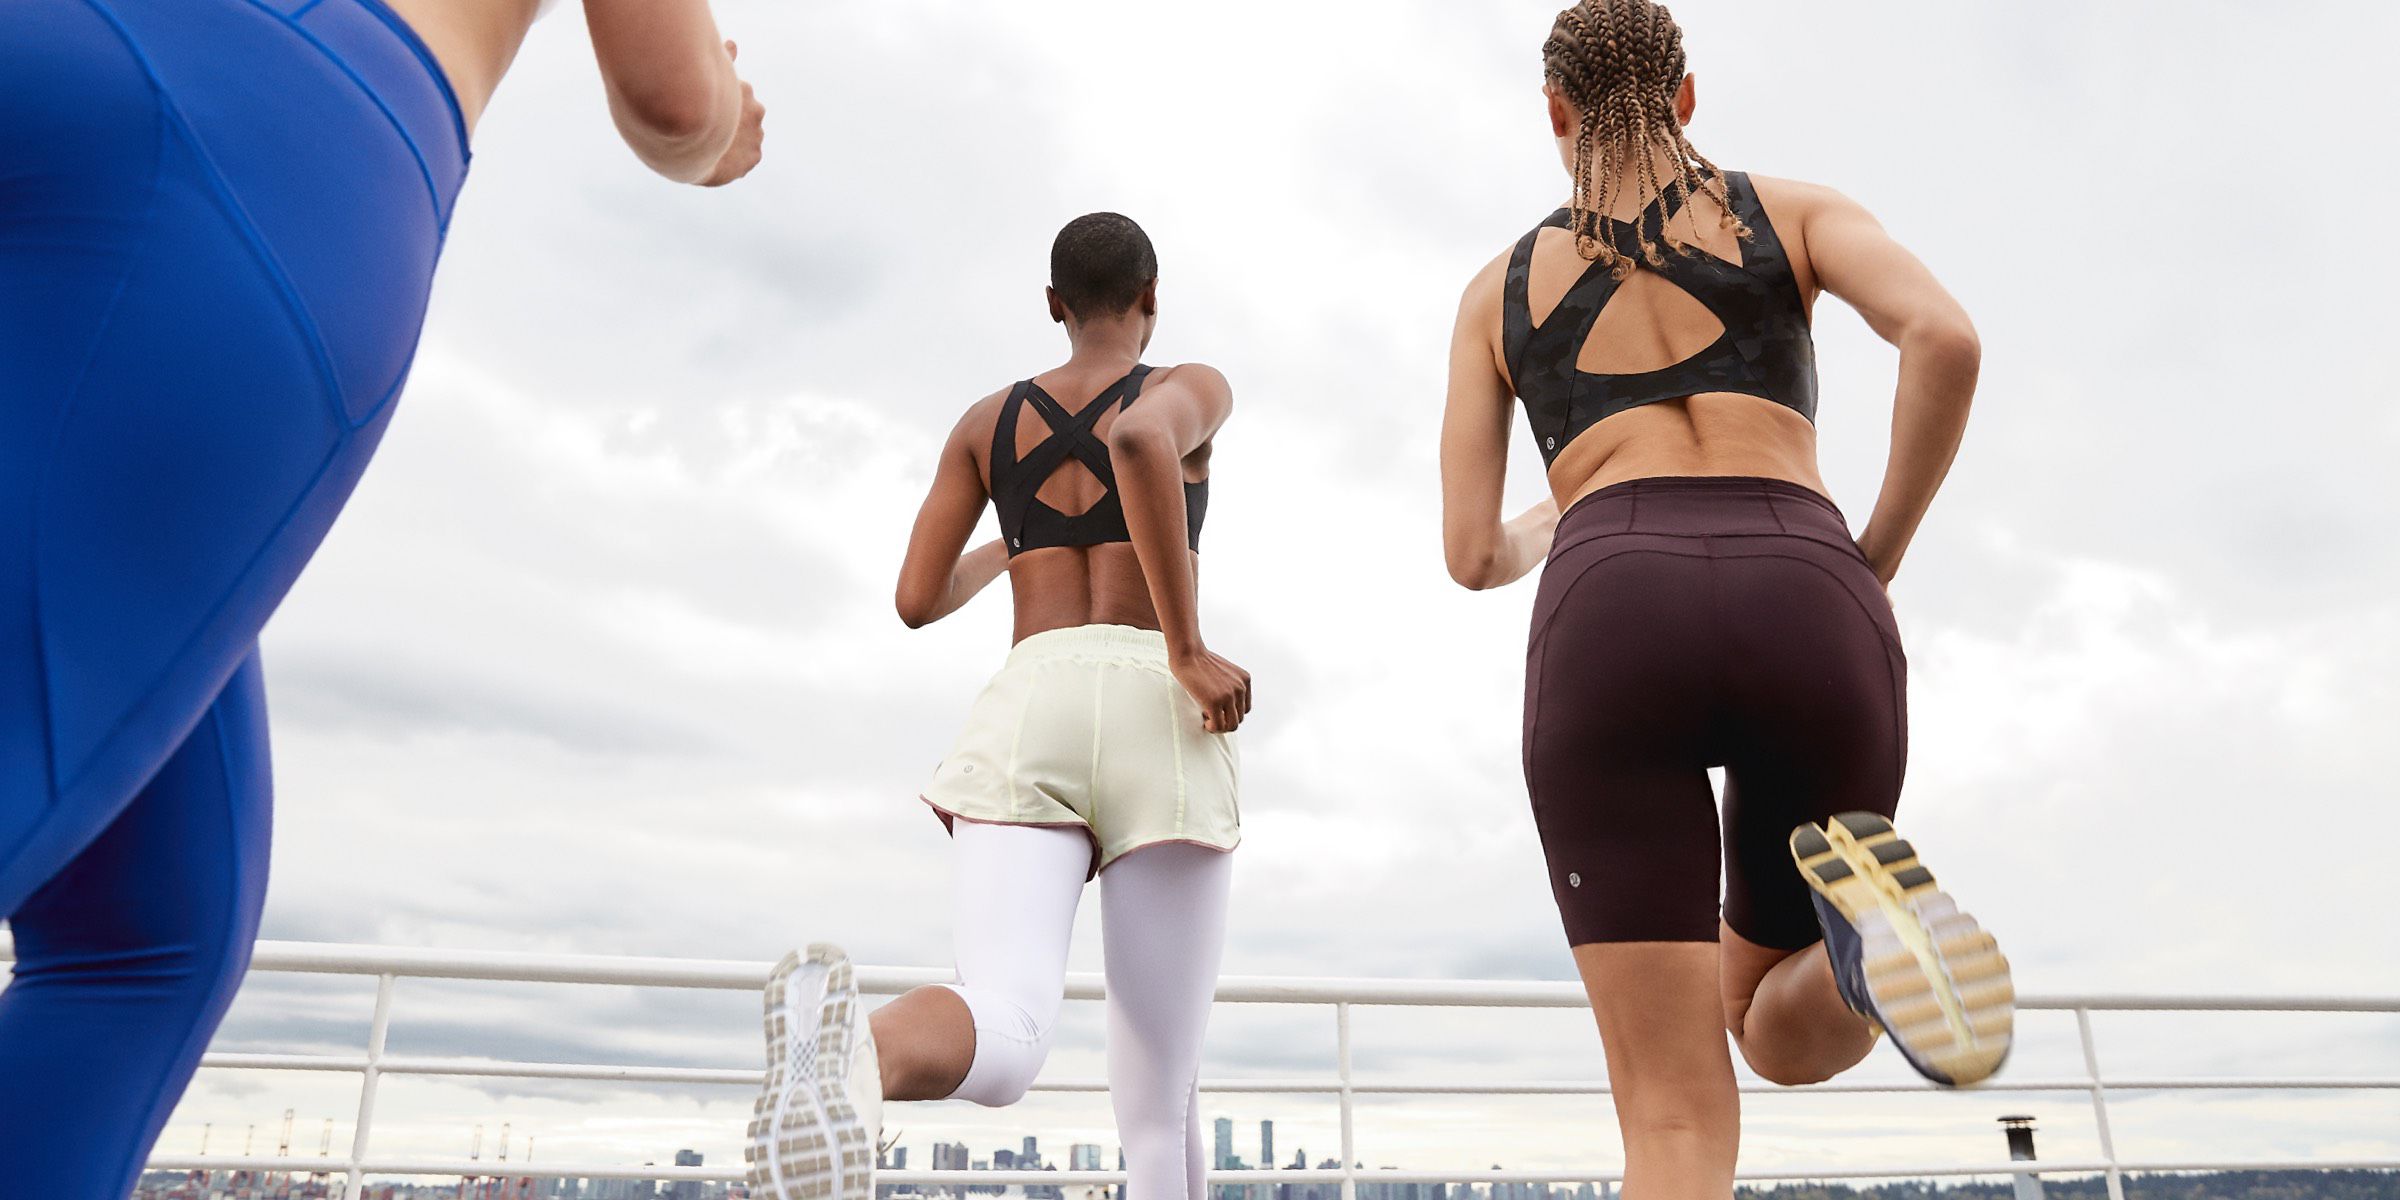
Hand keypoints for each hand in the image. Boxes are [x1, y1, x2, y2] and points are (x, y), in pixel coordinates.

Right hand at [698, 41, 764, 186]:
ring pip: (747, 136)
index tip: (709, 109)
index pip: (736, 96)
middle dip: (732, 121)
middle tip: (710, 126)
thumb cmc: (692, 104)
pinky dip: (736, 157)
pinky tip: (721, 157)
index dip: (722, 104)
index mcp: (745, 90)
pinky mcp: (755, 156)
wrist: (687, 145)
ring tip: (714, 144)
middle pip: (744, 116)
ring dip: (735, 139)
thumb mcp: (707, 78)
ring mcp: (757, 134)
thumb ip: (722, 61)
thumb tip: (732, 44)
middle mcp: (756, 111)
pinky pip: (747, 156)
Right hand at [1170, 647, 1252, 734]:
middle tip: (1210, 715)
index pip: (1245, 708)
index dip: (1230, 712)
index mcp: (1245, 679)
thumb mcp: (1225, 672)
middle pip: (1239, 718)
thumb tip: (1226, 706)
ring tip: (1207, 718)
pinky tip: (1204, 721)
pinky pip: (1218, 726)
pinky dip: (1212, 727)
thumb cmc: (1200, 661)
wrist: (1188, 653)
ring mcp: (1228, 696)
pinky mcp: (1214, 702)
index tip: (1218, 709)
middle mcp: (1240, 688)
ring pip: (1232, 725)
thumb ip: (1230, 685)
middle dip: (1224, 720)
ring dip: (1219, 726)